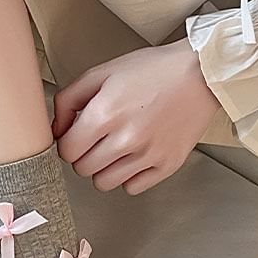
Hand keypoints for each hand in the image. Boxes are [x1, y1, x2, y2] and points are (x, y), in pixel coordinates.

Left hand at [52, 38, 220, 194]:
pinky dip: (128, 177)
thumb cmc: (151, 70)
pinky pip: (133, 188)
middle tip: (95, 140)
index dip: (67, 143)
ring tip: (113, 149)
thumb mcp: (101, 73)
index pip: (67, 151)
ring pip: (104, 183)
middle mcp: (125, 139)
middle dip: (83, 155)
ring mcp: (148, 155)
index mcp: (105, 114)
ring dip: (102, 169)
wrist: (200, 74)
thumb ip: (68, 100)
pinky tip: (132, 157)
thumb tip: (56, 130)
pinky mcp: (167, 165)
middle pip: (82, 169)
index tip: (75, 136)